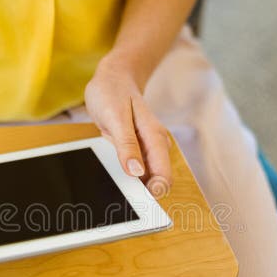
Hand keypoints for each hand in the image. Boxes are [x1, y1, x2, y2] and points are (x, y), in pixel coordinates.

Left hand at [84, 58, 171, 197]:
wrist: (114, 76)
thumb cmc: (113, 91)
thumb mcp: (115, 117)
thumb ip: (126, 145)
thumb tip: (136, 172)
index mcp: (154, 138)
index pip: (163, 176)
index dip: (152, 192)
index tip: (136, 199)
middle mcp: (154, 145)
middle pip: (156, 181)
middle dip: (141, 193)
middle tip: (120, 197)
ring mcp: (146, 148)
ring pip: (145, 178)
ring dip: (132, 185)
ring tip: (113, 185)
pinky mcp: (136, 150)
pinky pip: (134, 170)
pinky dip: (125, 175)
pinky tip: (113, 173)